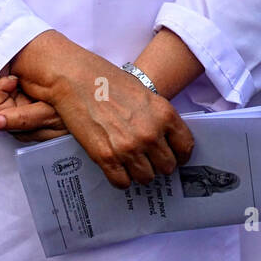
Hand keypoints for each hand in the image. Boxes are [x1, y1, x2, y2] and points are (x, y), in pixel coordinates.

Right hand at [0, 31, 194, 188]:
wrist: (75, 78)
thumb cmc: (108, 81)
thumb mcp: (144, 94)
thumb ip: (158, 118)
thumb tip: (164, 140)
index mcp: (164, 114)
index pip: (186, 147)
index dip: (180, 155)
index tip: (173, 156)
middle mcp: (150, 133)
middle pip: (167, 167)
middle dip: (158, 164)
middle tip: (147, 158)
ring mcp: (129, 147)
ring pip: (146, 178)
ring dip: (139, 173)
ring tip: (129, 162)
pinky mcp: (106, 157)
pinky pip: (122, 182)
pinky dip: (119, 178)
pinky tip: (115, 166)